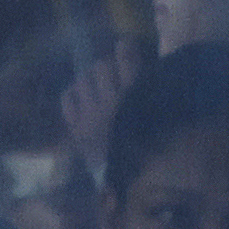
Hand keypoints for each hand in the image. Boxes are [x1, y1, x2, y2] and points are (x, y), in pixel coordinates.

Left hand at [62, 39, 144, 185]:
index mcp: (137, 98)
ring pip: (83, 79)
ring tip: (97, 86)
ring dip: (90, 78)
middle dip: (107, 66)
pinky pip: (67, 98)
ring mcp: (90, 115)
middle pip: (101, 67)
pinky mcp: (76, 128)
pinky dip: (73, 93)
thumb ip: (154, 92)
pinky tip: (82, 96)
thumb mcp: (161, 117)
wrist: (129, 182)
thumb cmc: (151, 148)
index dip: (125, 49)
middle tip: (112, 74)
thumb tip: (142, 66)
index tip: (125, 46)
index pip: (127, 60)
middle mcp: (111, 102)